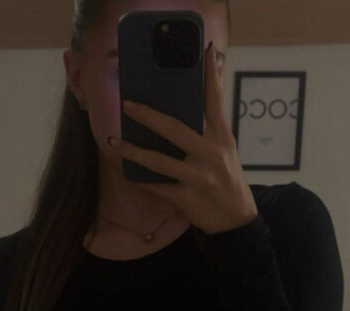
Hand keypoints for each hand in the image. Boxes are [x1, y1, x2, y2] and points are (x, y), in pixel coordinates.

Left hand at [107, 41, 258, 234]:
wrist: (236, 219)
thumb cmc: (227, 179)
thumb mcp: (226, 149)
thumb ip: (212, 125)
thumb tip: (202, 96)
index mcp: (221, 137)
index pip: (215, 101)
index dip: (210, 76)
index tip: (206, 52)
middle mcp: (210, 153)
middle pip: (173, 128)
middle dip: (147, 115)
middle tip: (126, 104)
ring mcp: (197, 177)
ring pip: (158, 161)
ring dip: (133, 151)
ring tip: (113, 142)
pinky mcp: (187, 198)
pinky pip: (157, 186)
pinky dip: (140, 179)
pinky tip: (127, 171)